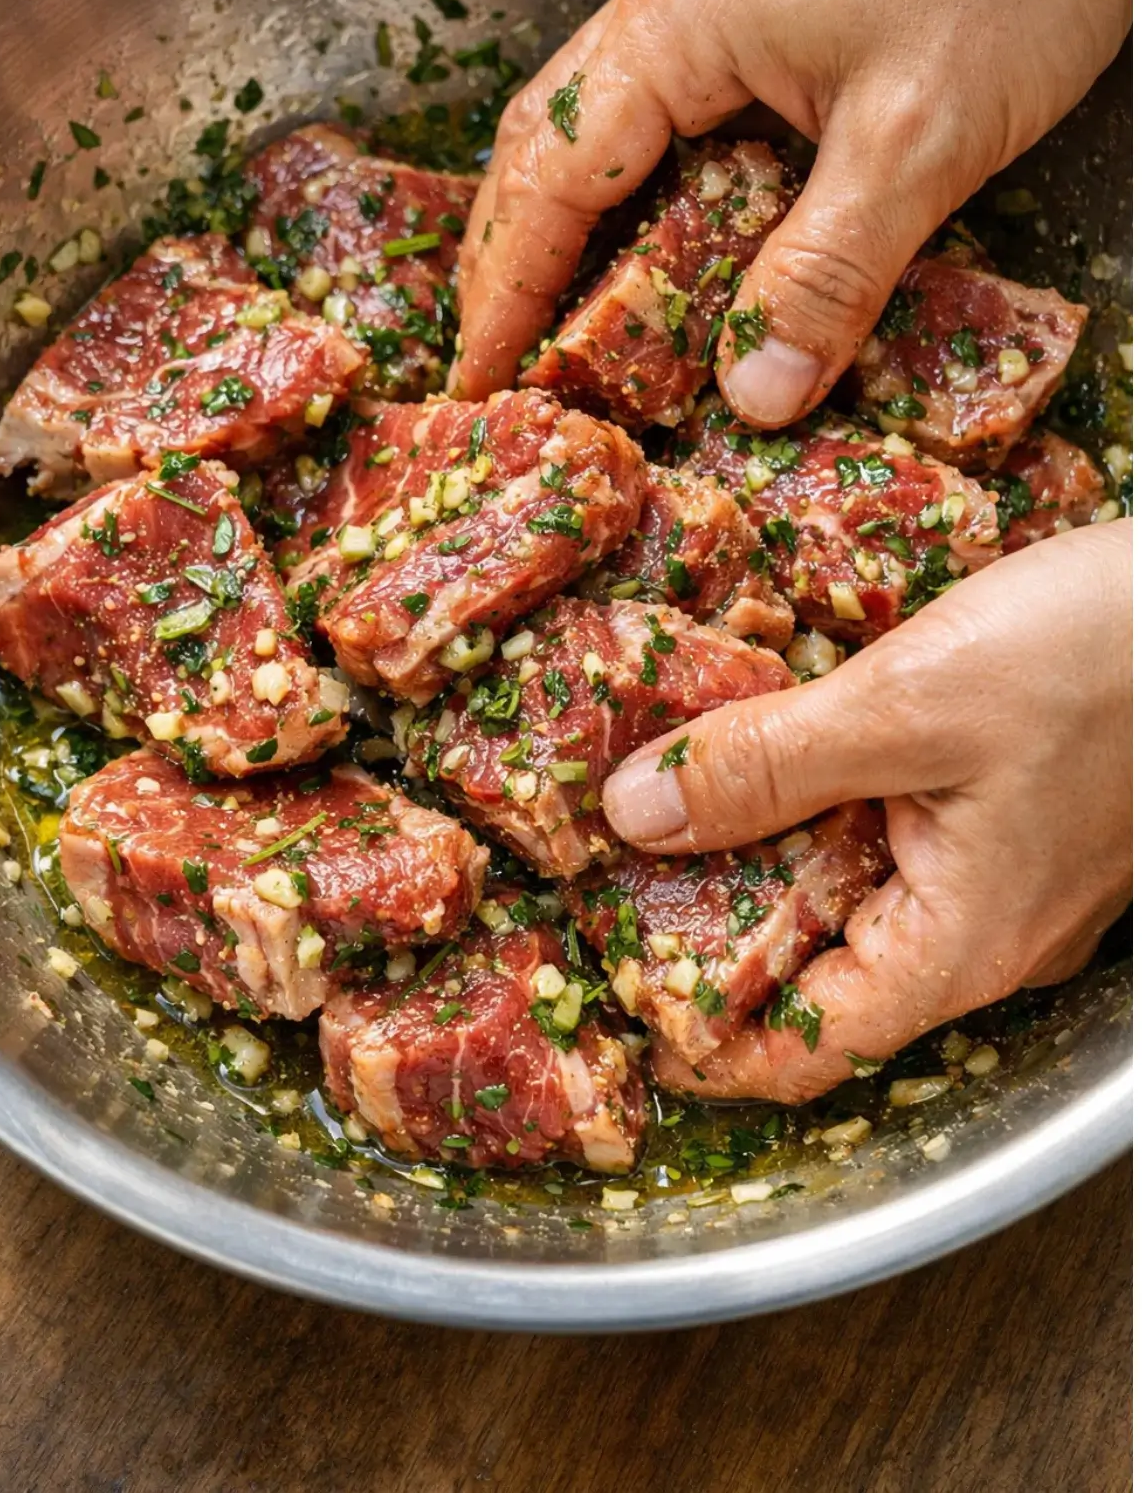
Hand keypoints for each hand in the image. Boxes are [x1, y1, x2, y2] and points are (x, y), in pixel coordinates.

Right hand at [452, 0, 1130, 417]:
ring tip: (580, 311)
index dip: (508, 291)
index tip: (484, 375)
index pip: (550, 179)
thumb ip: (828, 275)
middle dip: (519, 255)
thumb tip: (755, 390)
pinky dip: (659, 177)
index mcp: (676, 21)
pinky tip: (689, 227)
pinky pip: (682, 96)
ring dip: (585, 217)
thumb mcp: (917, 140)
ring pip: (616, 117)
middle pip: (554, 140)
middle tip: (512, 354)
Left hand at [600, 522, 1131, 1100]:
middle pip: (822, 976)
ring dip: (765, 857)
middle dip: (716, 932)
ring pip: (856, 900)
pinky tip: (775, 744)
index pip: (808, 1052)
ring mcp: (1004, 878)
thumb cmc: (1102, 657)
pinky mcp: (1011, 815)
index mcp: (959, 947)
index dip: (705, 1043)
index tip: (619, 998)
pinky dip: (824, 805)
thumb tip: (636, 815)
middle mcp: (983, 935)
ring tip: (671, 801)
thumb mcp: (909, 705)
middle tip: (615, 873)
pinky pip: (897, 840)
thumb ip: (766, 765)